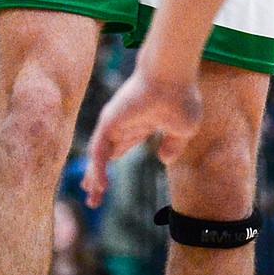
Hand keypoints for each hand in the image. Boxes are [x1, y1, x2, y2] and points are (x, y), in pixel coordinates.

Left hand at [81, 62, 202, 206]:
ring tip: (90, 199)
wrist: (172, 75)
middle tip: (91, 197)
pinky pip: (99, 150)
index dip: (113, 164)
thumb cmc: (180, 96)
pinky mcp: (109, 121)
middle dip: (97, 175)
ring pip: (99, 154)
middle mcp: (124, 122)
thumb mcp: (183, 128)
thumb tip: (164, 160)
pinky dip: (98, 169)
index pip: (122, 146)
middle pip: (106, 154)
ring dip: (94, 177)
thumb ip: (173, 145)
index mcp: (142, 122)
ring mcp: (115, 121)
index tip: (107, 181)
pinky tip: (100, 187)